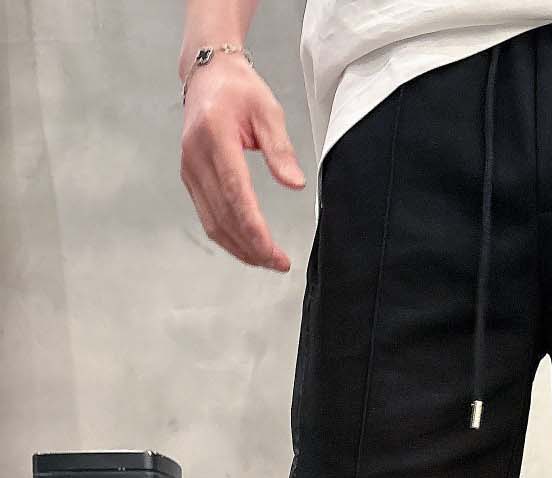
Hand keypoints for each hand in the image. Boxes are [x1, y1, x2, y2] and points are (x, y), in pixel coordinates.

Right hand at [180, 53, 305, 270]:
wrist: (208, 74)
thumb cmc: (239, 89)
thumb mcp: (268, 110)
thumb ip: (280, 149)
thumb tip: (295, 184)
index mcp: (215, 137)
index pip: (235, 194)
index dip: (254, 229)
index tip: (274, 252)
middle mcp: (196, 157)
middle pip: (224, 217)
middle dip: (252, 247)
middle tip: (278, 263)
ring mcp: (189, 170)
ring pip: (213, 223)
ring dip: (240, 248)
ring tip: (267, 261)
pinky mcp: (190, 178)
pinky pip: (208, 217)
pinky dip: (229, 237)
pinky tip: (248, 247)